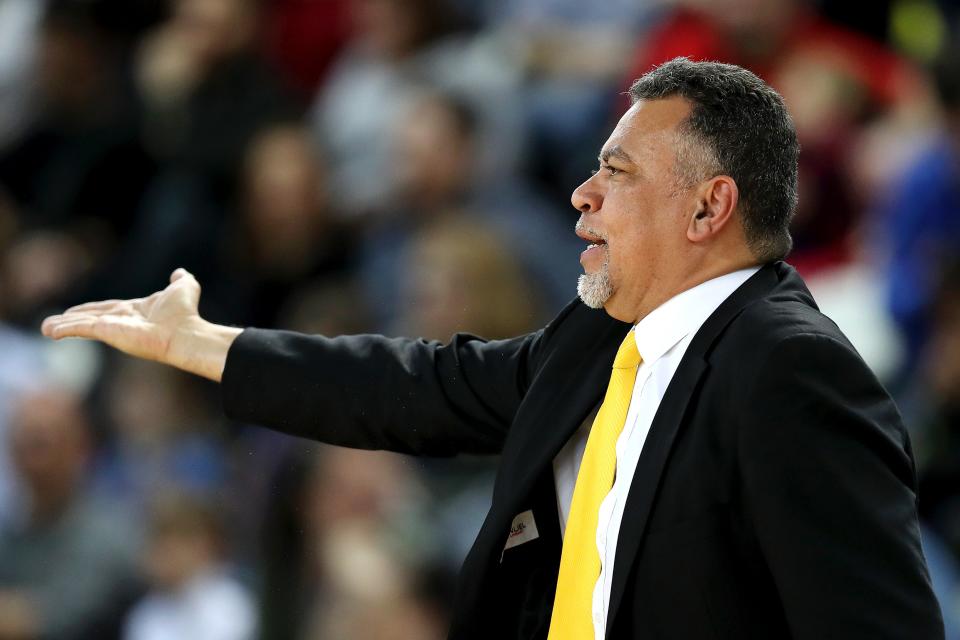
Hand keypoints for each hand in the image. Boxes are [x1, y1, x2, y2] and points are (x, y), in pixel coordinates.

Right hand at [41, 269, 240, 380]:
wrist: (185, 332)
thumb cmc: (186, 314)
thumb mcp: (184, 288)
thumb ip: (181, 280)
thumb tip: (180, 272)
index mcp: (136, 311)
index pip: (108, 309)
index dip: (92, 309)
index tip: (76, 311)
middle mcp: (122, 321)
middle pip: (91, 318)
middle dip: (72, 320)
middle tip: (53, 324)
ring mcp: (114, 328)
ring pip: (83, 325)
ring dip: (63, 327)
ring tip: (46, 328)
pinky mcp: (107, 332)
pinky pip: (81, 329)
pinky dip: (65, 329)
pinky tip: (50, 330)